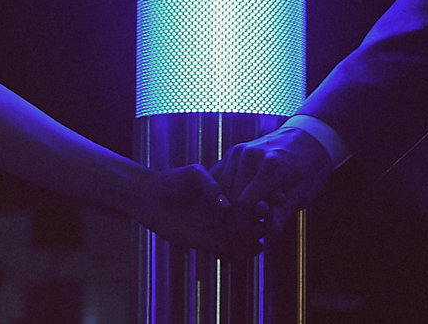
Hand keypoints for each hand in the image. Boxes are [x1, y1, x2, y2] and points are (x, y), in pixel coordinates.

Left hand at [132, 163, 259, 256]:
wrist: (151, 199)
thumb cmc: (173, 181)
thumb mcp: (194, 174)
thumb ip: (211, 186)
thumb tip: (227, 207)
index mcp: (226, 189)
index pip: (251, 194)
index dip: (265, 196)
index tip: (276, 197)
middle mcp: (226, 209)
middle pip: (252, 216)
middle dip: (263, 218)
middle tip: (268, 219)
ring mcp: (220, 226)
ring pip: (245, 235)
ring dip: (256, 236)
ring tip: (263, 234)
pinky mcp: (211, 242)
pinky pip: (232, 250)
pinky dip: (245, 252)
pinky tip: (255, 248)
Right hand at [211, 127, 333, 232]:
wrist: (308, 137)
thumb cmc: (310, 167)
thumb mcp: (304, 192)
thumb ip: (284, 211)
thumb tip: (271, 232)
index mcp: (270, 166)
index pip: (244, 205)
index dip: (242, 227)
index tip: (247, 241)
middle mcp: (250, 156)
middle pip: (229, 198)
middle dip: (232, 222)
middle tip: (240, 240)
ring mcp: (239, 151)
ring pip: (221, 189)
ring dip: (225, 211)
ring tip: (238, 227)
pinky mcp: (234, 151)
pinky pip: (219, 177)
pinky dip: (222, 196)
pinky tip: (232, 210)